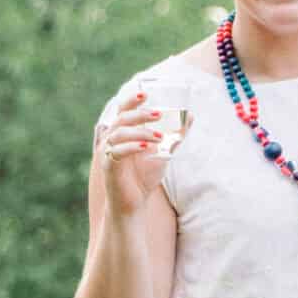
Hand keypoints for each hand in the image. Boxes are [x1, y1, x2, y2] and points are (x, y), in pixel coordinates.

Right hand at [96, 88, 175, 217]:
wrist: (134, 203)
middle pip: (121, 117)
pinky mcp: (108, 166)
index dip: (131, 100)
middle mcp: (112, 139)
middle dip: (140, 114)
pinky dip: (131, 146)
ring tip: (159, 137)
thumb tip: (190, 116)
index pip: (123, 110)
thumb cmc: (145, 176)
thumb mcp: (164, 152)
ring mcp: (107, 152)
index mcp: (123, 133)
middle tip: (159, 114)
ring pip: (119, 133)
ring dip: (141, 131)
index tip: (146, 94)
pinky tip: (146, 147)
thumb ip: (174, 135)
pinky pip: (116, 152)